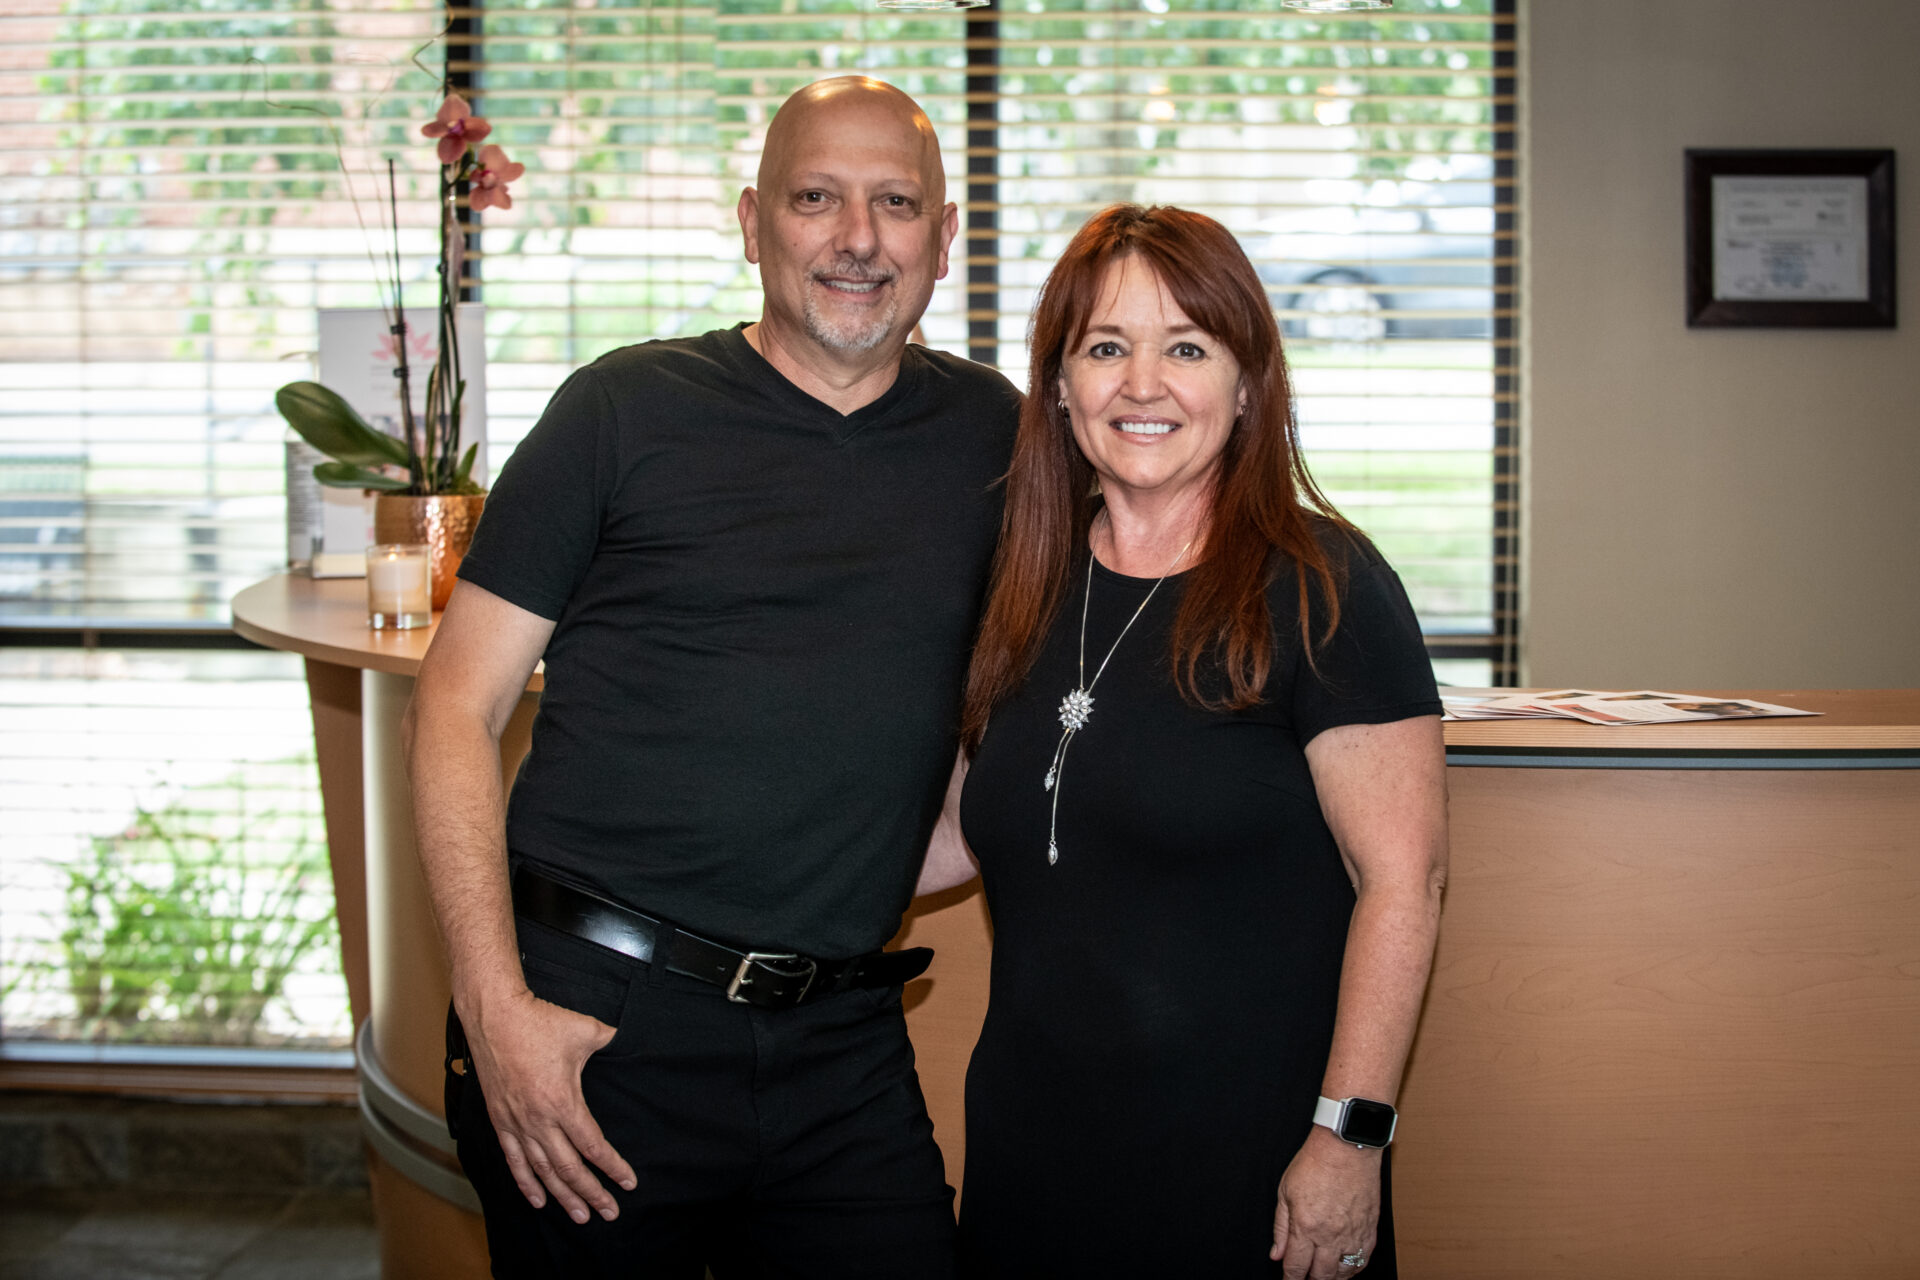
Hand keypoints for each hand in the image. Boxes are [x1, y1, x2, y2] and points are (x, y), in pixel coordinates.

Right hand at [464, 986, 636, 1222]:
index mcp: (563, 1102)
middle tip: (609, 1212)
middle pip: (569, 1168)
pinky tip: (538, 1200)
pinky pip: (514, 1161)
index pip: (593, 1146)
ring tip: (580, 1215)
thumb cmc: (539, 1021)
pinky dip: (526, 1183)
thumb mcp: (587, 1030)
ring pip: (543, 1171)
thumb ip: (612, 1041)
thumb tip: (631, 1041)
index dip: (613, 1167)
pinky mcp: (501, 1121)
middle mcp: (539, 1120)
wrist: (495, 1015)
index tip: (628, 1182)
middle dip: (591, 1193)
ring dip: (563, 1196)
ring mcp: (517, 1123)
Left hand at [1269, 1127, 1381, 1278]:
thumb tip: (1276, 1253)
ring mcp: (1353, 1235)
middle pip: (1320, 1276)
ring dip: (1331, 1278)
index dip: (1290, 1279)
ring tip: (1323, 1274)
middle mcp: (1331, 1235)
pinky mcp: (1369, 1230)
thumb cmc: (1316, 1163)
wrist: (1347, 1147)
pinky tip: (1343, 1267)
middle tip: (1304, 1277)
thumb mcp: (1285, 1192)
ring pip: (1343, 1273)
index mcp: (1306, 1226)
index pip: (1296, 1267)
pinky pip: (1363, 1261)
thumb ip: (1280, 1227)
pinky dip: (1352, 1269)